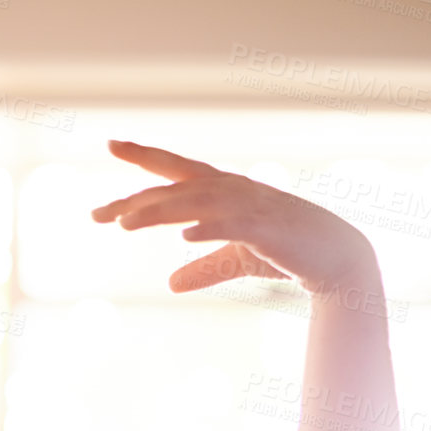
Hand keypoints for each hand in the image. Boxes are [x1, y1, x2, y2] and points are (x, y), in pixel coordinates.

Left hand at [92, 141, 376, 296]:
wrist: (335, 258)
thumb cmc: (286, 253)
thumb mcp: (236, 262)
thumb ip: (203, 269)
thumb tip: (171, 284)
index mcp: (223, 191)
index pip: (176, 169)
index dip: (144, 156)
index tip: (111, 145)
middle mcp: (232, 190)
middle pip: (173, 188)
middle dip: (134, 200)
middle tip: (96, 214)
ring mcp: (249, 206)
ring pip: (194, 203)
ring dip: (158, 212)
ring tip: (124, 225)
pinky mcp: (265, 228)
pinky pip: (230, 225)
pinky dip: (207, 228)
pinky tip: (183, 235)